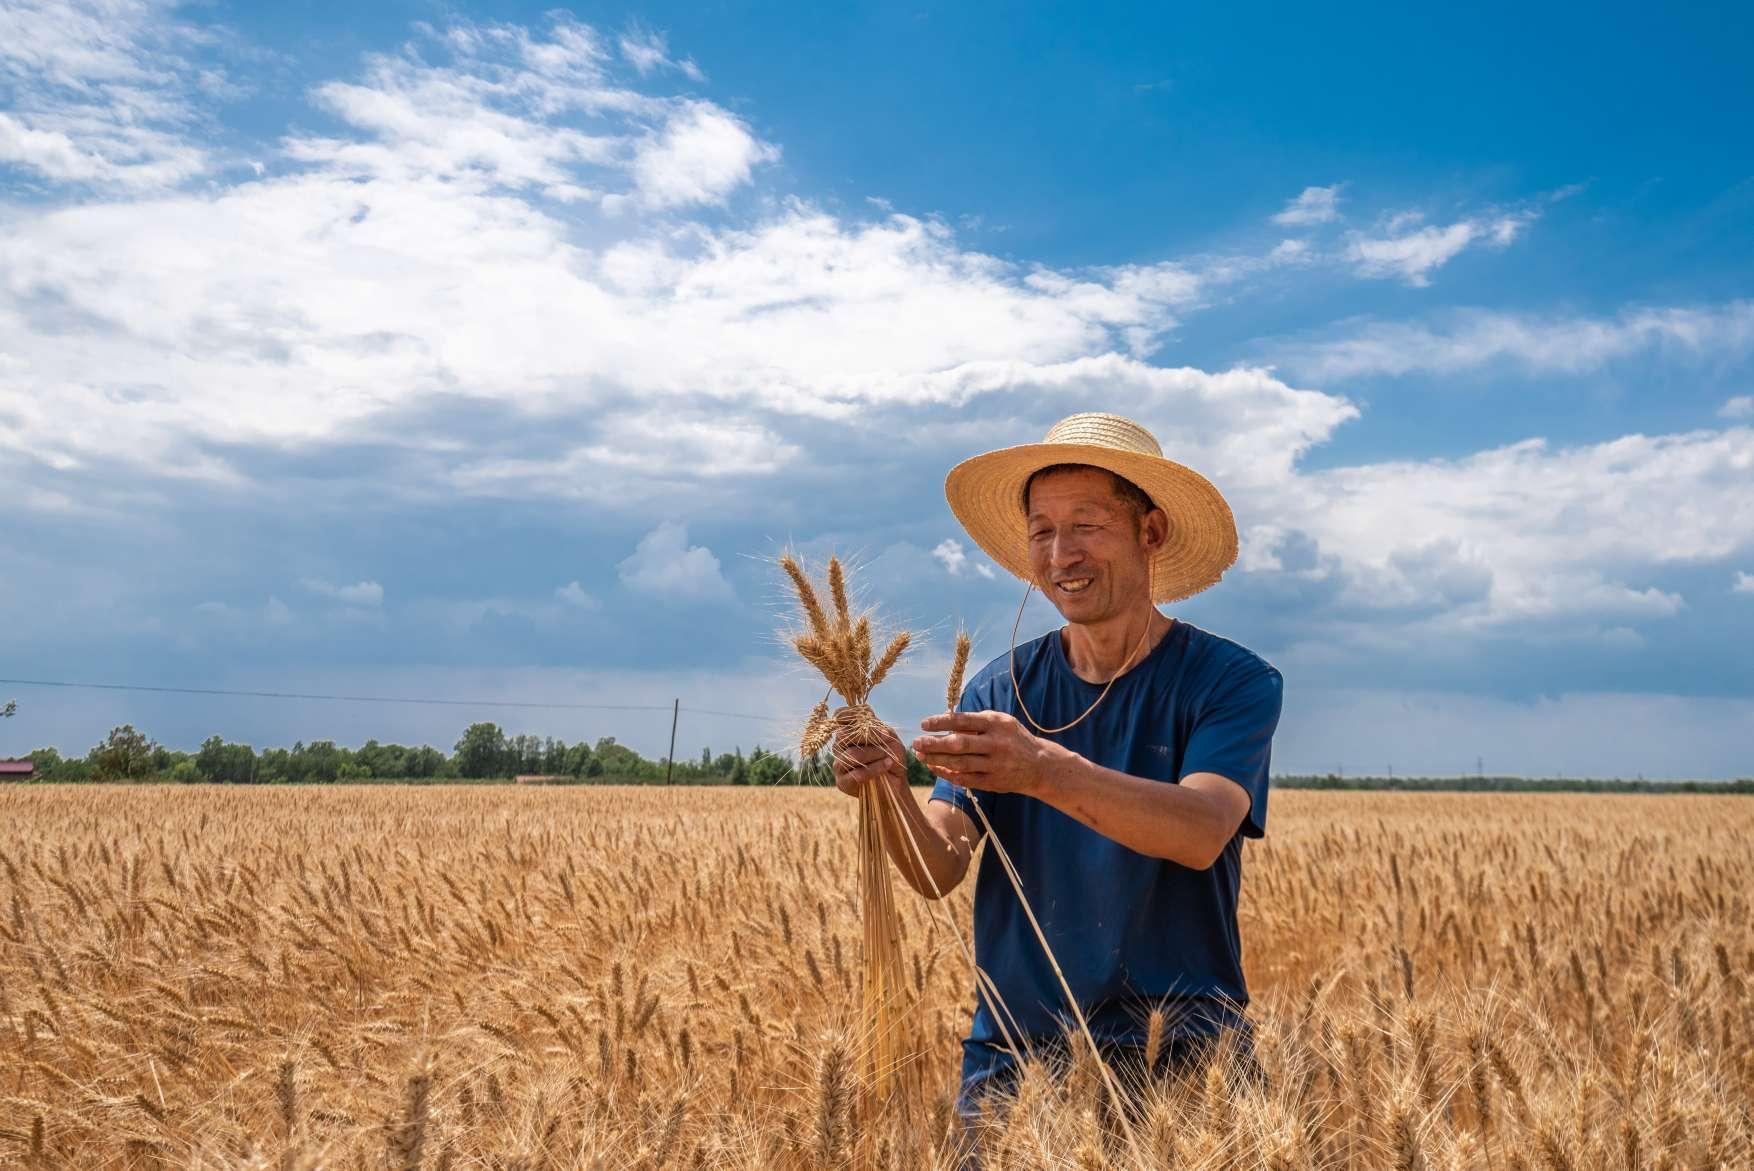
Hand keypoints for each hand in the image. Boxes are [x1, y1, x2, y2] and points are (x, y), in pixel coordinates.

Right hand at [830, 712, 907, 798]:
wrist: (896, 783)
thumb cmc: (891, 758)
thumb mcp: (889, 738)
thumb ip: (876, 726)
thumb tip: (868, 718)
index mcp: (848, 734)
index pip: (839, 718)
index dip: (850, 715)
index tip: (870, 717)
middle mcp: (839, 748)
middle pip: (844, 736)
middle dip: (868, 736)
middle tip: (887, 740)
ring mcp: (839, 765)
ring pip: (851, 755)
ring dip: (874, 754)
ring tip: (889, 757)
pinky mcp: (843, 782)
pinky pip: (857, 774)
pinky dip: (875, 769)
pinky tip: (887, 765)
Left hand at [912, 711, 1055, 795]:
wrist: (1040, 765)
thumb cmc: (1013, 739)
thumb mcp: (1000, 723)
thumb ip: (975, 722)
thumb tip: (945, 721)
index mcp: (996, 724)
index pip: (964, 721)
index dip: (942, 722)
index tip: (924, 724)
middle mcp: (996, 744)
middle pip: (960, 744)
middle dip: (934, 744)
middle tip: (916, 743)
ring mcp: (995, 765)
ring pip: (960, 764)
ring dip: (937, 760)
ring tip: (921, 755)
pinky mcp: (993, 783)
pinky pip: (965, 779)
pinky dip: (948, 774)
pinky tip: (935, 768)